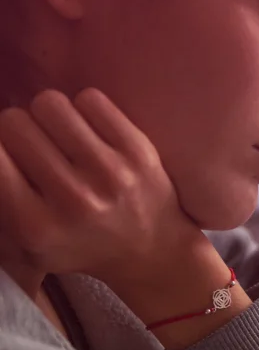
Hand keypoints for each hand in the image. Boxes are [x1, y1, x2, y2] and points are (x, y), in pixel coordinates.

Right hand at [0, 89, 210, 288]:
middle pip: (15, 122)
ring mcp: (110, 173)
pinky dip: (84, 109)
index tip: (6, 152)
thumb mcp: (25, 244)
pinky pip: (89, 98)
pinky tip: (89, 131)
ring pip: (50, 103)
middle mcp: (73, 199)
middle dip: (17, 130)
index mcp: (36, 225)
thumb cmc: (79, 243)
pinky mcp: (139, 151)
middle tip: (33, 146)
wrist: (153, 250)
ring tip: (59, 136)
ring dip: (48, 115)